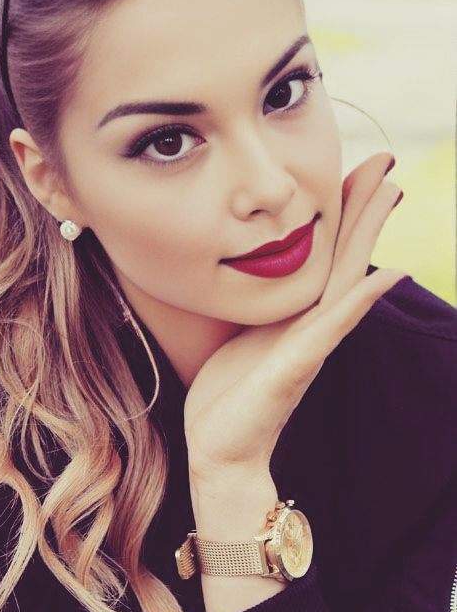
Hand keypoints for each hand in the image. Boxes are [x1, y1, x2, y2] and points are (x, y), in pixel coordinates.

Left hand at [184, 151, 405, 487]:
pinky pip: (332, 327)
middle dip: (364, 207)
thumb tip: (252, 272)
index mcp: (296, 313)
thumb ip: (260, 307)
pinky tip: (385, 277)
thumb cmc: (230, 395)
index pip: (327, 253)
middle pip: (346, 255)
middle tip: (387, 161)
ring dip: (368, 235)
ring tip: (391, 193)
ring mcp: (309, 344)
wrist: (220, 450)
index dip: (343, 211)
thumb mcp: (243, 336)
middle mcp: (310, 323)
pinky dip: (360, 301)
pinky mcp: (296, 367)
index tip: (355, 167)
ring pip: (347, 279)